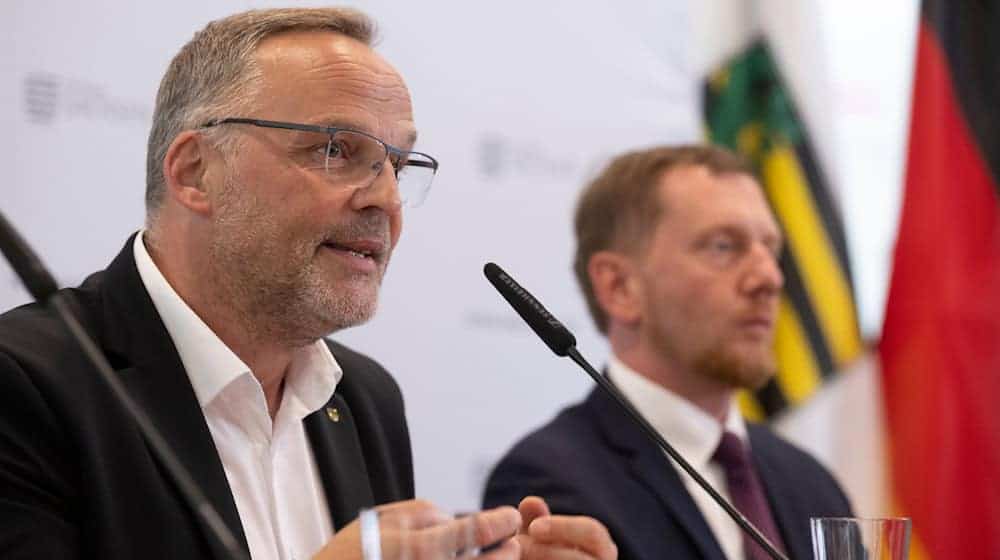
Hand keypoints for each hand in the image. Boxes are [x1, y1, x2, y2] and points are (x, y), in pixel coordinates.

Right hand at [313, 499, 520, 559]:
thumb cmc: (348, 556)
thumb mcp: (381, 520)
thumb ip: (424, 514)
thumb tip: (454, 518)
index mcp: (421, 549)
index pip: (477, 532)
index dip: (500, 521)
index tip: (510, 515)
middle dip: (508, 550)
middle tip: (513, 540)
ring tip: (498, 558)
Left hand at [515, 496, 616, 559]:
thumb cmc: (542, 557)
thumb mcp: (539, 541)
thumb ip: (536, 522)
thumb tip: (531, 502)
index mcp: (601, 549)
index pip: (592, 532)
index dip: (562, 527)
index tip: (532, 528)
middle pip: (580, 558)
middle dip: (544, 551)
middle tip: (516, 547)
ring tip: (515, 557)